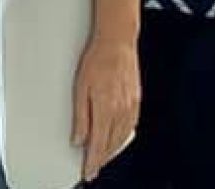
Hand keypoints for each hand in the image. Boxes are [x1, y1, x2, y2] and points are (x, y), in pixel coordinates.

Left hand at [72, 34, 139, 181]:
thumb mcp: (80, 88)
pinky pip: (131, 126)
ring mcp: (131, 105)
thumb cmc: (97, 59)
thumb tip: (78, 139)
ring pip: (122, 137)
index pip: (98, 145)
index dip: (92, 162)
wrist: (117, 41)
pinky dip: (123, 137)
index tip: (87, 172)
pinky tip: (118, 138)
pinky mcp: (137, 99)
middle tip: (92, 168)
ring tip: (102, 156)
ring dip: (112, 150)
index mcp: (106, 108)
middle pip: (111, 144)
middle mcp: (121, 110)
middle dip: (102, 159)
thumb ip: (80, 117)